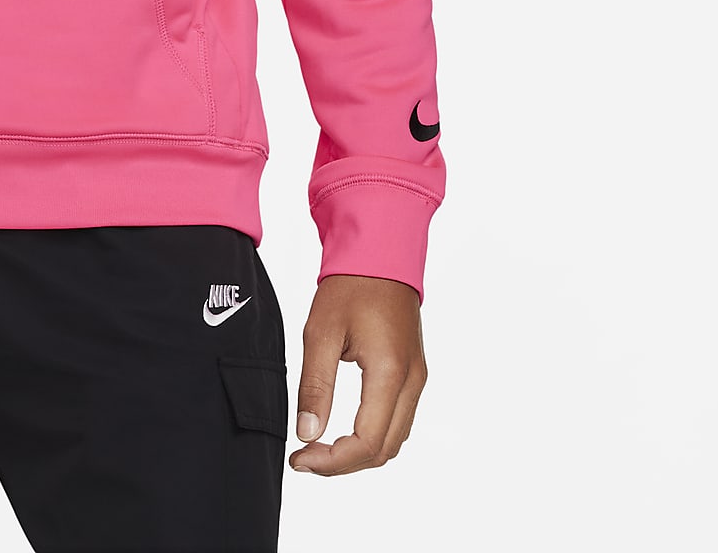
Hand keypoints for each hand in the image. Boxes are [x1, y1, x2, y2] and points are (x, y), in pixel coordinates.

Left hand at [289, 273, 426, 475]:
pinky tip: (342, 430)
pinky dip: (372, 436)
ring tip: (319, 447)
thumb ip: (315, 387)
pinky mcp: (413, 373)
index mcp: (390, 373)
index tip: (300, 459)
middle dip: (343, 463)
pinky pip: (397, 421)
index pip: (366, 442)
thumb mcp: (320, 333)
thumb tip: (306, 434)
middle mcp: (412, 382)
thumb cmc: (350, 286)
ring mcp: (417, 378)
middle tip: (305, 458)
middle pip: (384, 450)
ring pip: (394, 439)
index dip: (332, 461)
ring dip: (359, 453)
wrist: (380, 253)